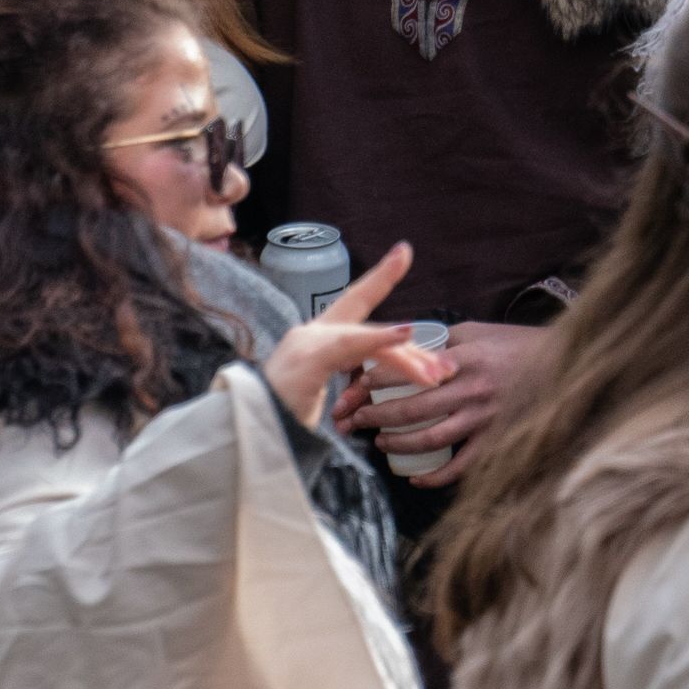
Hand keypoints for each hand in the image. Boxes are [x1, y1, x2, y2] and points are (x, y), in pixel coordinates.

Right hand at [261, 243, 452, 429]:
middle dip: (403, 328)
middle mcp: (311, 335)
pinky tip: (404, 335)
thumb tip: (381, 384)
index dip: (380, 277)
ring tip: (434, 366)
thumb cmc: (280, 422)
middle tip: (445, 363)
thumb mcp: (320, 398)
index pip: (354, 303)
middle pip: (367, 322)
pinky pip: (348, 346)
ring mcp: (305, 345)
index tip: (405, 250)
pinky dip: (379, 339)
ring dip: (401, 351)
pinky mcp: (306, 360)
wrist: (244, 437)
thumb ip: (347, 382)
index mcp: (317, 341)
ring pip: (364, 338)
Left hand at [340, 318, 554, 489]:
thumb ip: (441, 340)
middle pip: (412, 409)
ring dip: (399, 444)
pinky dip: (434, 476)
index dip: (377, 380)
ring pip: (430, 439)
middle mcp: (472, 389)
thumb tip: (402, 345)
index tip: (358, 385)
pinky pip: (460, 466)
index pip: (409, 370)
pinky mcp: (496, 441)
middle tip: (357, 419)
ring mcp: (484, 419)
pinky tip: (415, 477)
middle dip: (377, 416)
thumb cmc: (515, 345)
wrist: (562, 365)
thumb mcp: (477, 331)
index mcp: (464, 358)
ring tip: (381, 443)